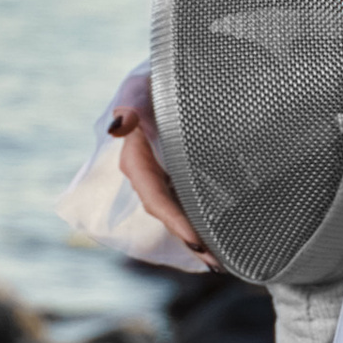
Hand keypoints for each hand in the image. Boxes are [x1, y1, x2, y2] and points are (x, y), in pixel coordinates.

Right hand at [107, 65, 209, 259]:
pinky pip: (191, 202)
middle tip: (217, 263)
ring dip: (199, 237)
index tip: (195, 240)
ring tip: (222, 260)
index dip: (174, 220)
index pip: (154, 197)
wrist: (174, 80)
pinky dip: (204, 221)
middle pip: (169, 214)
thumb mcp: (142, 88)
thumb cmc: (154, 83)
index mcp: (137, 162)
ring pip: (181, 213)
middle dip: (190, 239)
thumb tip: (118, 125)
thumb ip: (132, 103)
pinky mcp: (181, 176)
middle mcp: (150, 176)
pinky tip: (224, 237)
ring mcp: (166, 178)